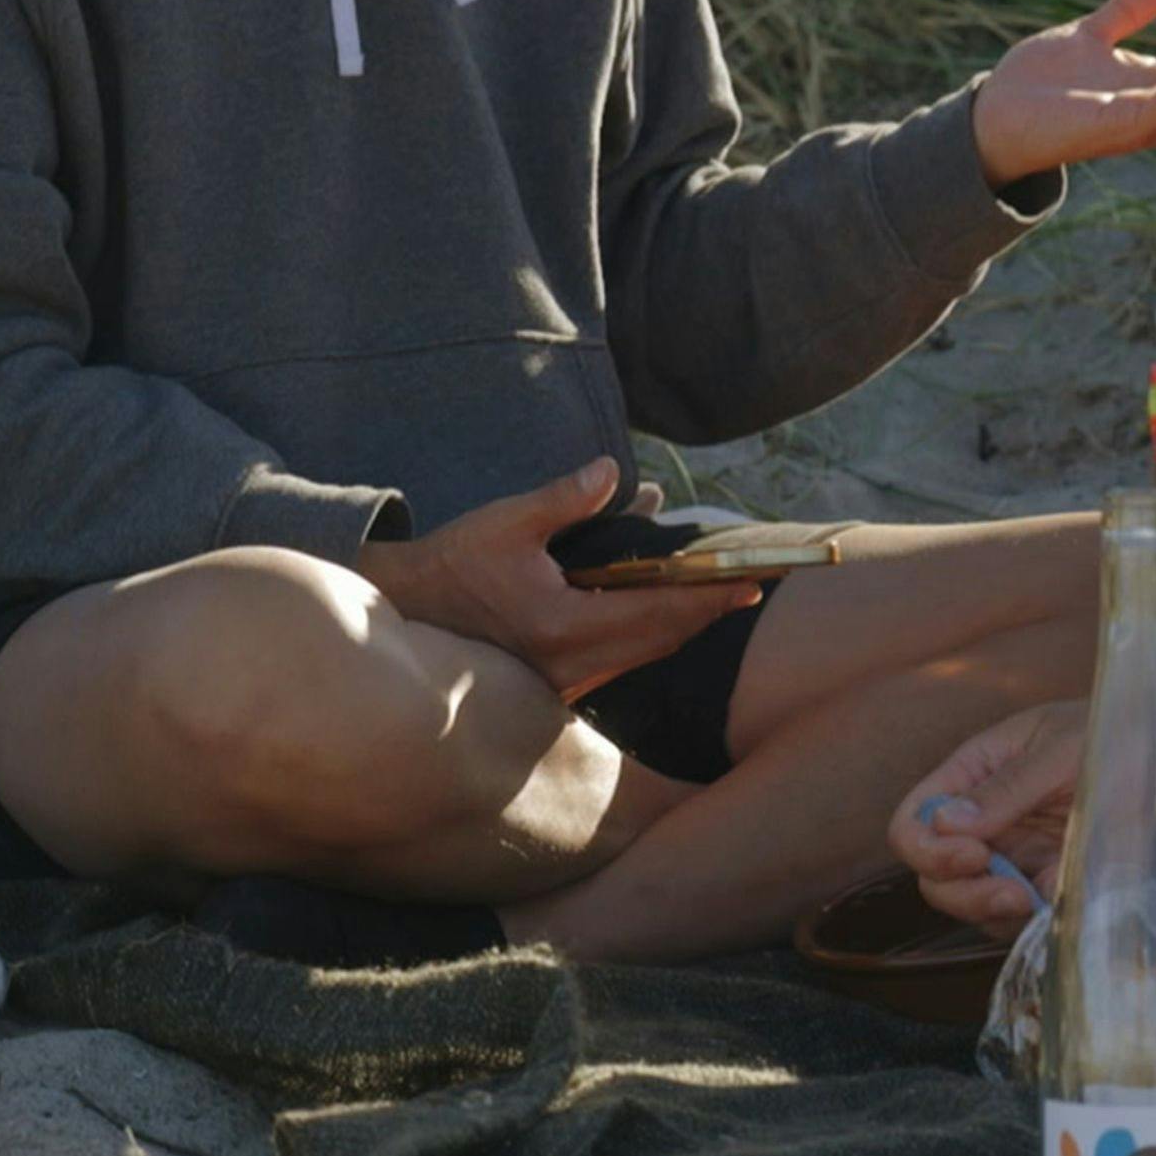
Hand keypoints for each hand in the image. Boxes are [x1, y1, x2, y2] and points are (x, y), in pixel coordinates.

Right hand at [352, 459, 765, 702]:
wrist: (404, 615)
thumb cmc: (453, 565)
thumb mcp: (508, 523)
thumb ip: (565, 500)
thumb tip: (613, 472)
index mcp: (562, 627)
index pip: (655, 614)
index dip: (707, 599)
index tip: (750, 583)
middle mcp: (570, 666)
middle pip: (659, 641)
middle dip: (706, 613)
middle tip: (751, 586)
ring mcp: (563, 682)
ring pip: (642, 655)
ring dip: (681, 624)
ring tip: (719, 595)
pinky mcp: (555, 683)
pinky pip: (619, 660)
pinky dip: (650, 633)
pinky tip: (664, 609)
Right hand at [891, 698, 1085, 934]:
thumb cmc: (1116, 729)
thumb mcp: (1060, 750)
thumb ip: (1005, 789)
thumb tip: (945, 824)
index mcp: (974, 772)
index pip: (914, 821)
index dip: (927, 849)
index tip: (972, 855)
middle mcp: (984, 818)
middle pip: (934, 874)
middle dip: (962, 891)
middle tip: (1011, 893)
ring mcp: (1014, 853)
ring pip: (971, 903)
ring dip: (993, 913)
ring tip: (1036, 902)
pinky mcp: (1047, 880)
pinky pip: (1017, 916)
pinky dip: (1029, 922)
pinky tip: (1059, 907)